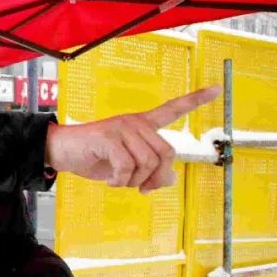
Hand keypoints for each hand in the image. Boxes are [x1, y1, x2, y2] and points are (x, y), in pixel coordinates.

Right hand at [45, 86, 219, 192]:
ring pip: (147, 163)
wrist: (59, 152)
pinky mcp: (108, 137)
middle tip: (140, 188)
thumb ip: (149, 173)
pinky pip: (126, 166)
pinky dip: (120, 181)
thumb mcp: (124, 170)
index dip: (196, 100)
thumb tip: (169, 179)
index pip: (172, 109)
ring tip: (120, 182)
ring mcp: (122, 128)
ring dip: (134, 181)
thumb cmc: (92, 158)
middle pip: (166, 153)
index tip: (217, 88)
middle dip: (155, 178)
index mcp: (141, 125)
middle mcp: (135, 122)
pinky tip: (111, 181)